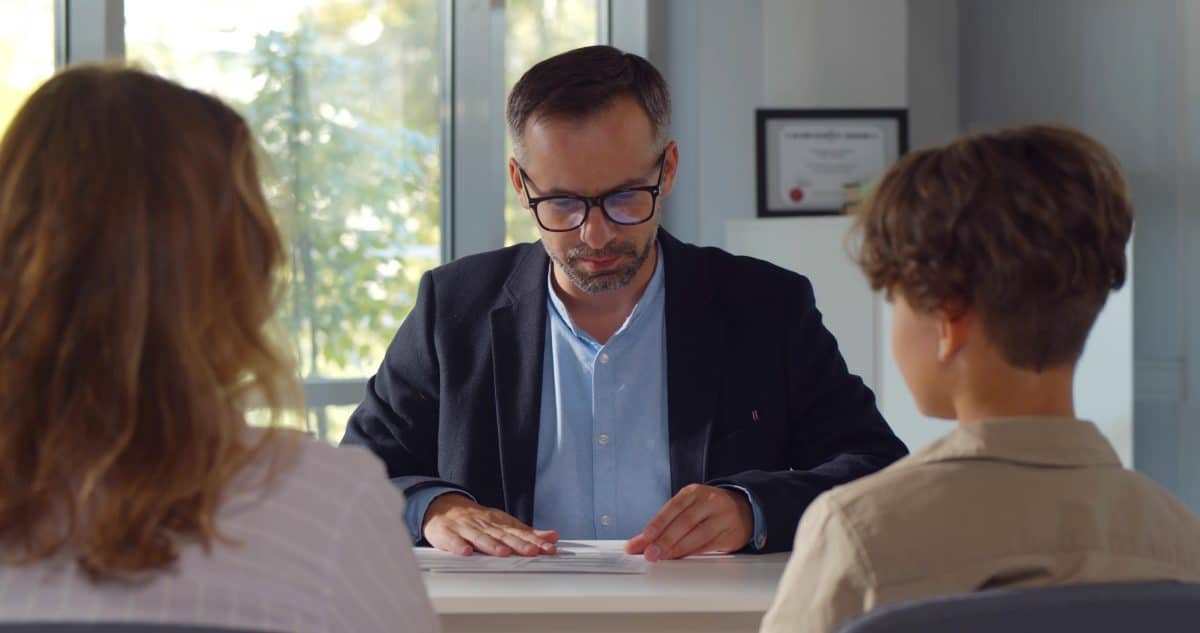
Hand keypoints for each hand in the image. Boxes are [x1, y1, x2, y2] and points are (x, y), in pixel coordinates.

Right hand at [422, 493, 558, 556]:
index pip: (519, 533)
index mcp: (499, 523)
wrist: (443, 507)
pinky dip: (458, 546)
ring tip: (504, 553)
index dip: (534, 540)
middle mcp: (484, 524)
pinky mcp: (447, 534)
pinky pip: (452, 541)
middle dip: (519, 544)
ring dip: (492, 545)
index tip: (548, 547)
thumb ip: (527, 532)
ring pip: (480, 538)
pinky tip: (466, 552)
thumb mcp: (503, 523)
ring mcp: (465, 528)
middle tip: (533, 551)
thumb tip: (552, 536)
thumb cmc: (477, 521)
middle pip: (503, 535)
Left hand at [624, 484, 752, 561]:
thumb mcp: (685, 509)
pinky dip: (694, 552)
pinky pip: (710, 545)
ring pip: (698, 534)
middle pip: (685, 521)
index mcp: (694, 492)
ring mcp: (722, 517)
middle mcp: (709, 502)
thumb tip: (637, 543)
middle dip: (665, 539)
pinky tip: (682, 558)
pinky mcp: (730, 534)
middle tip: (650, 553)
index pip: (673, 507)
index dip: (658, 523)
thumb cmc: (707, 509)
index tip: (645, 537)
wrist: (742, 509)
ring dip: (678, 548)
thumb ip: (661, 525)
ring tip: (663, 557)